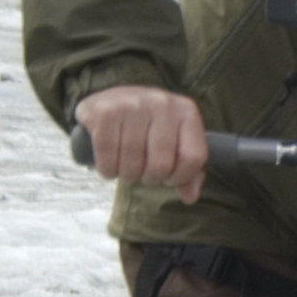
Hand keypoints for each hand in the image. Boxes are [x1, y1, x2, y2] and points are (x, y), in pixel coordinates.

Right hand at [72, 86, 207, 202]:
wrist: (113, 99)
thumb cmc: (149, 125)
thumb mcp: (175, 140)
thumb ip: (189, 169)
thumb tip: (190, 197)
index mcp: (186, 112)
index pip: (193, 157)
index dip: (180, 177)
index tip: (168, 177)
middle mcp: (162, 104)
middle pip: (161, 164)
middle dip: (149, 179)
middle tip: (142, 174)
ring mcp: (132, 105)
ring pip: (132, 163)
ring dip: (127, 176)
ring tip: (126, 169)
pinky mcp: (104, 112)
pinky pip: (107, 156)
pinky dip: (107, 170)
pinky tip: (109, 167)